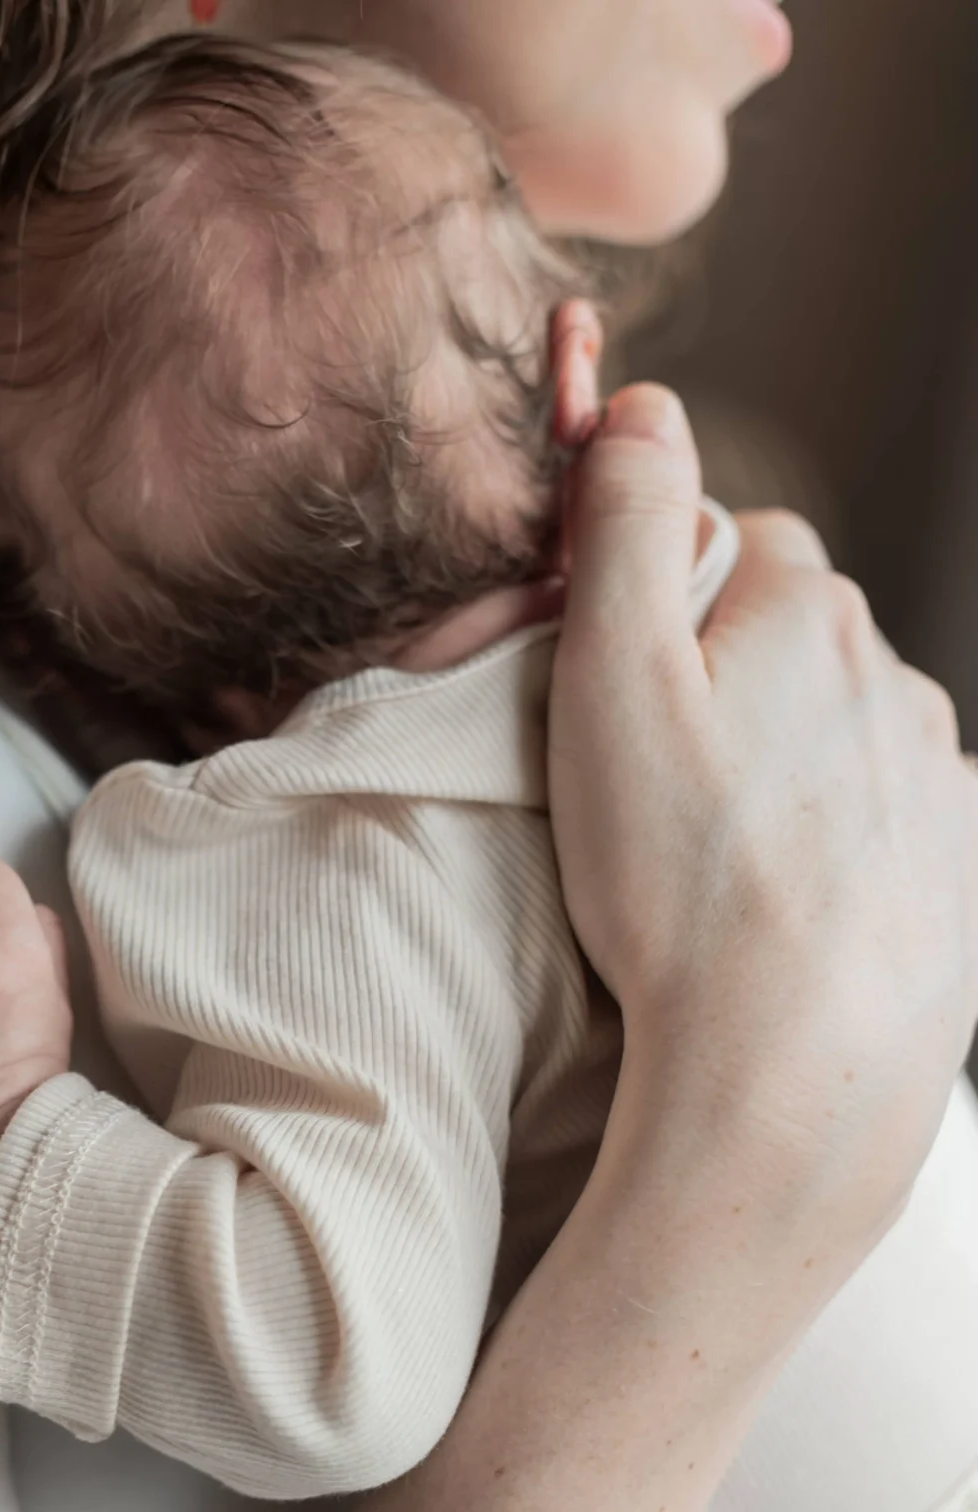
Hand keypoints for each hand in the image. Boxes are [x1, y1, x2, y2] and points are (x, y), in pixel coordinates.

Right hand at [550, 385, 977, 1290]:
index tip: (613, 683)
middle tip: (649, 785)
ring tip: (711, 863)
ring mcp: (938, 779)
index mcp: (812, 612)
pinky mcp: (953, 869)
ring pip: (841, 728)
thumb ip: (620, 530)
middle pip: (797, 631)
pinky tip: (778, 906)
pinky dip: (830, 843)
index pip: (738, 537)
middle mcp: (897, 676)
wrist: (793, 1068)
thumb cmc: (680, 887)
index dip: (662, 596)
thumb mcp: (607, 686)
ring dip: (783, 762)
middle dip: (728, 676)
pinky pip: (880, 819)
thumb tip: (641, 404)